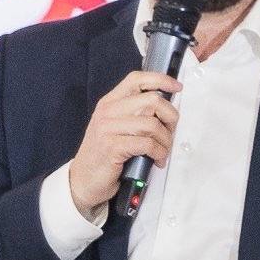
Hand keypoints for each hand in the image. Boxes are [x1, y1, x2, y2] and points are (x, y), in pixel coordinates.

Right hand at [67, 71, 181, 212]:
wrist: (83, 180)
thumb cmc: (104, 155)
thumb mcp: (115, 127)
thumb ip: (134, 114)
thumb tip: (166, 109)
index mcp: (109, 102)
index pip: (136, 80)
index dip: (160, 80)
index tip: (177, 87)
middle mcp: (108, 111)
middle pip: (152, 101)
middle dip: (170, 118)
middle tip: (170, 132)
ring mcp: (108, 129)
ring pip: (152, 125)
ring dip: (165, 140)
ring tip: (163, 151)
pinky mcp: (112, 147)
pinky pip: (147, 144)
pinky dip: (159, 153)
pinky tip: (157, 159)